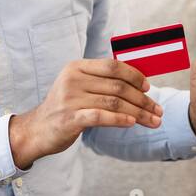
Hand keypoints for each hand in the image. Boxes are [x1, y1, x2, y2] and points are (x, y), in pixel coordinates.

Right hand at [9, 58, 162, 168]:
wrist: (37, 129)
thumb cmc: (65, 108)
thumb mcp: (79, 87)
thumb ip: (102, 82)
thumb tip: (138, 83)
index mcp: (77, 67)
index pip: (113, 66)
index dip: (134, 76)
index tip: (148, 87)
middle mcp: (73, 80)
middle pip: (118, 87)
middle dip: (142, 99)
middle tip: (157, 111)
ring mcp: (70, 99)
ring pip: (114, 103)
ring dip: (138, 113)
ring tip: (153, 121)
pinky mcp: (70, 118)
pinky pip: (101, 116)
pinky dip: (119, 119)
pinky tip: (132, 123)